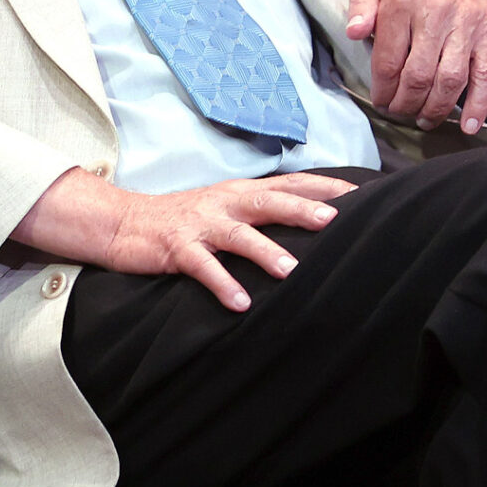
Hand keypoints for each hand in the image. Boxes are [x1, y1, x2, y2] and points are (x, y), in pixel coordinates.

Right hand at [12, 168, 353, 311]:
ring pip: (237, 235)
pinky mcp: (177, 248)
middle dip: (300, 209)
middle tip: (333, 220)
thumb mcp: (224, 207)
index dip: (324, 187)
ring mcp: (200, 225)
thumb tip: (310, 219)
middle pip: (268, 201)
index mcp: (239, 192)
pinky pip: (202, 267)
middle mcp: (224, 203)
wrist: (123, 223)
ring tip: (289, 271)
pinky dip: (221, 284)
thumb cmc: (182, 219)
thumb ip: (261, 210)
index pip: (289, 183)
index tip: (362, 193)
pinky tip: (239, 303)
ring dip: (264, 251)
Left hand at [345, 0, 486, 132]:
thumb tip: (354, 33)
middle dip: (405, 103)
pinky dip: (480, 105)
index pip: (388, 60)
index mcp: (402, 1)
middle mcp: (435, 14)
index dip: (383, 89)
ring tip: (424, 119)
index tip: (381, 100)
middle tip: (399, 111)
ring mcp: (466, 26)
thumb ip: (358, 3)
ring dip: (435, 109)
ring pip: (450, 81)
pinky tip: (468, 125)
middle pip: (418, 76)